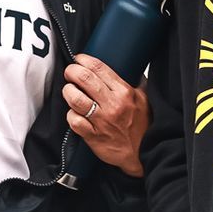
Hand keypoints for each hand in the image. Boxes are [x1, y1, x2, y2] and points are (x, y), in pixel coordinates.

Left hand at [62, 55, 149, 176]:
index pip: (99, 68)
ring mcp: (102, 121)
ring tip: (69, 90)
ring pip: (75, 99)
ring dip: (68, 91)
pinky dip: (70, 114)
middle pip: (84, 79)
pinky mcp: (93, 136)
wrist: (144, 153)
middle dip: (72, 71)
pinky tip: (74, 112)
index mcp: (124, 92)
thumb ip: (136, 83)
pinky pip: (74, 121)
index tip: (79, 59)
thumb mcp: (144, 99)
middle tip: (70, 72)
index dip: (84, 60)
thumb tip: (130, 68)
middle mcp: (112, 105)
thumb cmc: (144, 126)